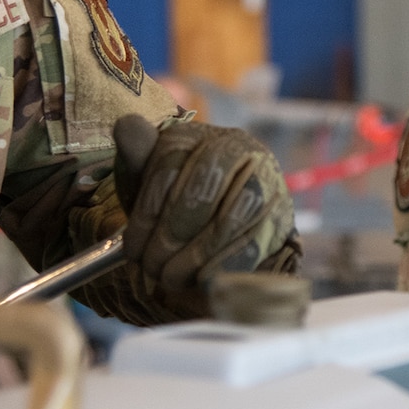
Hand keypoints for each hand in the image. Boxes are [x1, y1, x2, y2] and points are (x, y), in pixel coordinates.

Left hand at [112, 114, 299, 318]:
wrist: (226, 221)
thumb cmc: (179, 198)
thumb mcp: (151, 177)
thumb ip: (138, 154)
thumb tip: (126, 126)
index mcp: (201, 134)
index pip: (169, 165)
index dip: (147, 212)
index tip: (132, 249)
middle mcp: (241, 149)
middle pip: (202, 192)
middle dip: (170, 236)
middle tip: (152, 267)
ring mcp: (267, 181)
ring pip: (229, 219)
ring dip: (194, 256)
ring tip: (170, 278)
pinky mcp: (282, 217)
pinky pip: (253, 245)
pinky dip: (221, 267)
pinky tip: (200, 281)